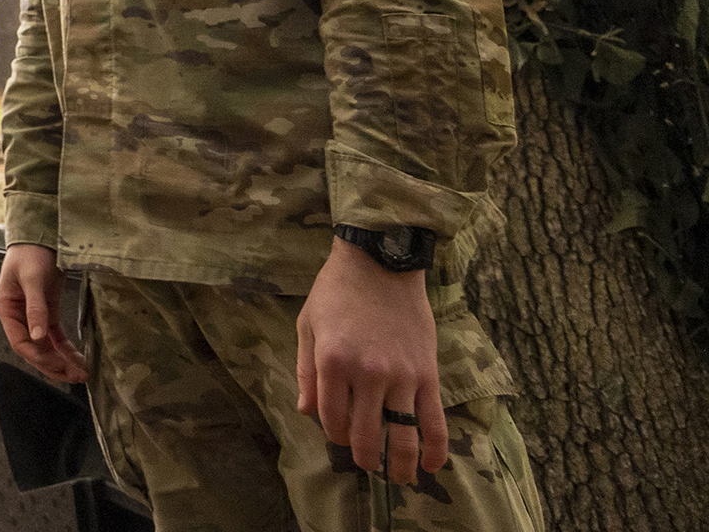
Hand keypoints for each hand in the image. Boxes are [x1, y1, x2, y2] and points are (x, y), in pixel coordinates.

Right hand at [0, 242, 86, 382]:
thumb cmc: (31, 253)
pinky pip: (55, 337)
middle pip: (33, 349)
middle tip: (75, 375)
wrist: (41, 235)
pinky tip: (79, 359)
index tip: (58, 365)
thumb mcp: (33, 279)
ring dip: (62, 361)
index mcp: (6, 308)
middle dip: (53, 365)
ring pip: (46, 347)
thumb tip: (37, 338)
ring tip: (81, 373)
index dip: (38, 356)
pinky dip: (66, 349)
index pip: (20, 342)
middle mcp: (18, 316)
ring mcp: (33, 315)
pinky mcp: (47, 311)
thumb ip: (35, 308)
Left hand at [295, 236, 446, 482]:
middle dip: (364, 457)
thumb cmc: (337, 292)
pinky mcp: (427, 374)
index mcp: (332, 362)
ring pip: (401, 435)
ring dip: (398, 464)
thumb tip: (306, 412)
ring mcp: (400, 376)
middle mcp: (366, 374)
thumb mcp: (308, 326)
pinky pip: (434, 420)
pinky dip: (434, 448)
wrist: (381, 262)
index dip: (333, 433)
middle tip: (366, 465)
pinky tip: (431, 466)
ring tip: (396, 478)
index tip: (338, 433)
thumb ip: (306, 372)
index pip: (331, 419)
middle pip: (365, 434)